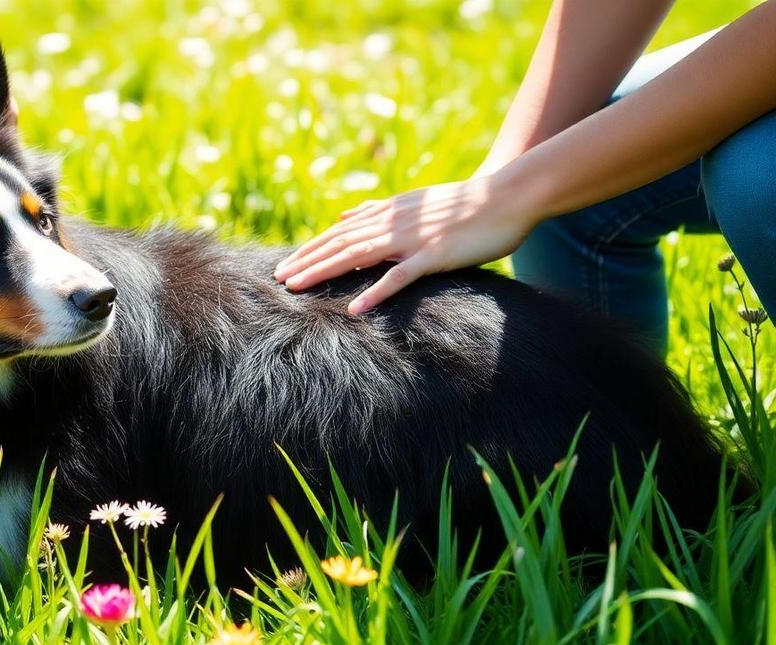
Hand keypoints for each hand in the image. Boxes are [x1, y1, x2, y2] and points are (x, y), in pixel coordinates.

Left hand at [274, 171, 539, 313]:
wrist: (508, 196)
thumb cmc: (463, 205)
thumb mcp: (413, 202)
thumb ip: (377, 209)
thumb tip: (344, 215)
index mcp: (387, 211)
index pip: (339, 233)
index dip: (310, 249)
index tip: (285, 266)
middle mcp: (393, 222)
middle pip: (339, 244)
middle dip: (306, 262)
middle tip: (278, 280)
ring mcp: (412, 239)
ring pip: (357, 256)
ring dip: (325, 272)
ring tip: (298, 288)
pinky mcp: (434, 255)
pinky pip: (399, 277)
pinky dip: (376, 292)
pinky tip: (355, 308)